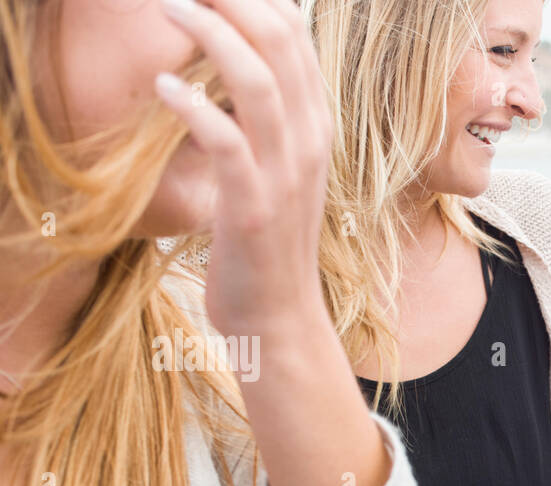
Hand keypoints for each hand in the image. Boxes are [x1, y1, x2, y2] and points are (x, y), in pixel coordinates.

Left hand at [154, 0, 331, 343]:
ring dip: (208, 33)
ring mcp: (285, 175)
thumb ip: (269, 115)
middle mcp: (310, 143)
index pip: (294, 35)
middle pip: (280, 41)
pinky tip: (161, 87)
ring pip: (257, 81)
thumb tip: (239, 58)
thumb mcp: (280, 168)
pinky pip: (225, 141)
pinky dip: (190, 105)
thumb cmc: (267, 241)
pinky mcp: (253, 208)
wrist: (279, 317)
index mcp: (316, 127)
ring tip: (168, 10)